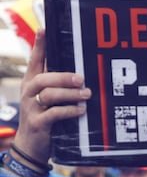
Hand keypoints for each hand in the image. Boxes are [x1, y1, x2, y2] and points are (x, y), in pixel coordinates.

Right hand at [14, 31, 90, 165]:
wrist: (32, 146)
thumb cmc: (45, 118)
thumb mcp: (49, 99)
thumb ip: (59, 86)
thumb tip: (82, 74)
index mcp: (32, 83)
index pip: (34, 61)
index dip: (39, 46)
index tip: (44, 29)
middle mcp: (29, 93)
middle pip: (43, 78)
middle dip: (63, 77)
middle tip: (82, 79)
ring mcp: (31, 108)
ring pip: (49, 95)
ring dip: (70, 94)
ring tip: (87, 95)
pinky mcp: (37, 124)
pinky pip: (53, 114)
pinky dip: (69, 111)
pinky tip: (81, 111)